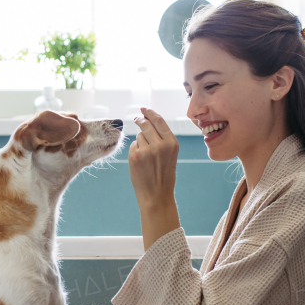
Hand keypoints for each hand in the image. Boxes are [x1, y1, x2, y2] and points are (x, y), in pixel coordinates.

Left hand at [127, 108, 181, 250]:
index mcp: (172, 143)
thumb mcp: (170, 154)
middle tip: (137, 118)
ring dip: (140, 141)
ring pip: (139, 136)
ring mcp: (146, 150)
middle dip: (141, 120)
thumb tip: (147, 122)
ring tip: (146, 156)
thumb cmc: (164, 175)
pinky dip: (135, 151)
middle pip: (146, 124)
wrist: (157, 195)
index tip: (144, 109)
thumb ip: (162, 139)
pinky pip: (133, 146)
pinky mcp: (135, 156)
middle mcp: (160, 144)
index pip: (159, 120)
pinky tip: (140, 163)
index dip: (150, 113)